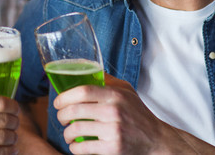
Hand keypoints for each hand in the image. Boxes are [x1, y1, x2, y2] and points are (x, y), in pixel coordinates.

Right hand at [0, 92, 19, 153]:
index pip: (2, 103)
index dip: (14, 107)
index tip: (15, 109)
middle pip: (6, 122)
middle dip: (14, 123)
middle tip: (15, 124)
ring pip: (4, 139)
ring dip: (13, 139)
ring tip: (13, 138)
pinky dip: (6, 153)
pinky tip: (9, 150)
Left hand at [53, 74, 214, 153]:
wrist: (156, 139)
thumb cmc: (138, 113)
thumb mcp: (126, 90)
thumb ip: (107, 80)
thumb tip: (85, 68)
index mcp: (115, 95)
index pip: (83, 91)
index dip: (64, 96)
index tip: (57, 102)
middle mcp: (113, 111)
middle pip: (74, 110)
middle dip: (61, 115)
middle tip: (61, 117)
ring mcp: (113, 131)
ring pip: (76, 130)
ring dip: (66, 133)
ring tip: (68, 133)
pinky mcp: (113, 148)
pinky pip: (83, 148)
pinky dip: (74, 148)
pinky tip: (75, 145)